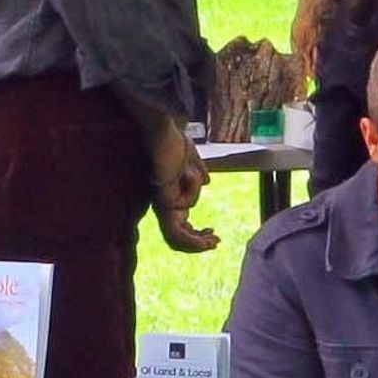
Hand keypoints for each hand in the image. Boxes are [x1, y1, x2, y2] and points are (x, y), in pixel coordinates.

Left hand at [142, 113, 218, 255]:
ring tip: (214, 240)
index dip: (196, 236)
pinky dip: (192, 215)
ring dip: (196, 244)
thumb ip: (198, 172)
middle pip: (176, 239)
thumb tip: (208, 181)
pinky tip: (198, 201)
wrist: (164, 131)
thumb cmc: (173, 142)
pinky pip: (180, 220)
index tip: (214, 232)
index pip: (179, 227)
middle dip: (198, 245)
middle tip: (216, 242)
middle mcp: (163, 205)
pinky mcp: (163, 200)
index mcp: (169, 198)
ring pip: (175, 238)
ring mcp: (161, 204)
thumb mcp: (192, 161)